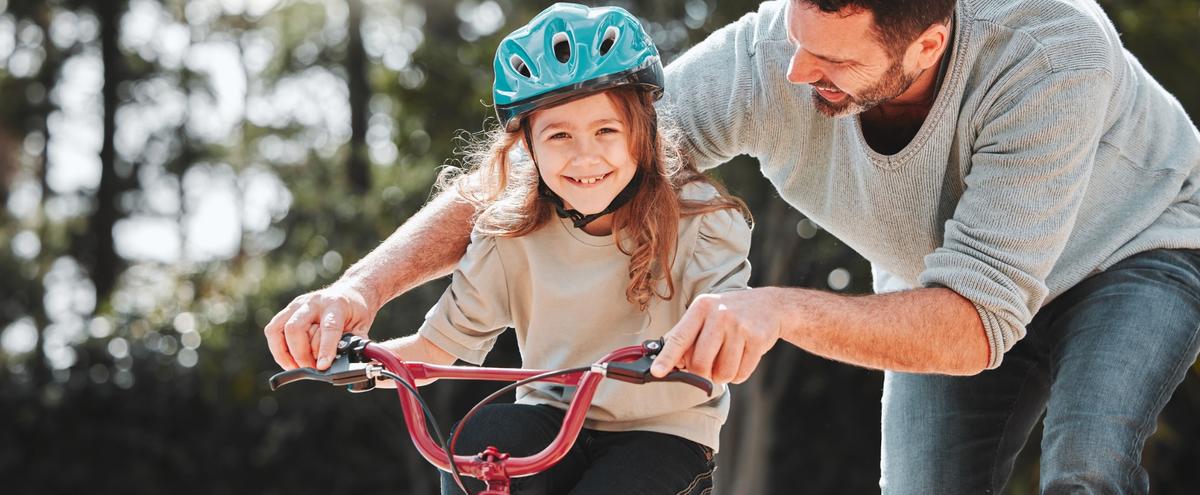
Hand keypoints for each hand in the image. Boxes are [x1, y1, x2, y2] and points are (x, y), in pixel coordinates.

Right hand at [264, 282, 377, 370]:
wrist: (350, 291)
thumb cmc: (355, 310)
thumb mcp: (363, 325)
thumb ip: (355, 343)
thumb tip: (347, 364)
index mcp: (336, 304)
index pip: (328, 327)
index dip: (324, 349)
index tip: (322, 366)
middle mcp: (313, 302)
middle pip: (295, 328)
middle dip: (300, 354)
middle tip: (310, 368)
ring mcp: (297, 305)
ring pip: (277, 329)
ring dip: (284, 354)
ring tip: (296, 367)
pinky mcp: (288, 310)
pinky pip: (273, 330)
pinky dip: (278, 350)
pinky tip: (289, 360)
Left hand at [651, 288, 782, 384]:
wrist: (770, 305)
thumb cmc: (730, 315)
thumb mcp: (706, 314)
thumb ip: (686, 336)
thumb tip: (667, 361)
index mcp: (701, 307)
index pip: (679, 337)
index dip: (667, 358)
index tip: (657, 372)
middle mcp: (719, 314)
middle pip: (699, 363)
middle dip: (701, 373)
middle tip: (708, 368)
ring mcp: (740, 326)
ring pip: (722, 373)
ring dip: (722, 375)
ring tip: (727, 359)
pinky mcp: (758, 338)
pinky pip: (741, 373)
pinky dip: (738, 375)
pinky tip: (742, 358)